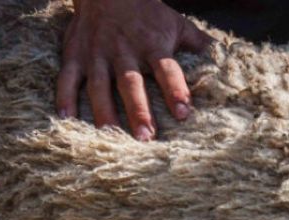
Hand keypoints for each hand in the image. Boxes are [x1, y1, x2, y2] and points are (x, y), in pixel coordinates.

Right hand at [57, 0, 210, 139]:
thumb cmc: (147, 12)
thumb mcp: (175, 23)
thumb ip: (197, 42)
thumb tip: (224, 56)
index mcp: (152, 45)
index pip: (167, 70)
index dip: (175, 90)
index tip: (183, 113)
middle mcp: (123, 50)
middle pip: (131, 83)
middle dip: (138, 111)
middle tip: (146, 137)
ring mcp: (96, 53)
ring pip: (99, 86)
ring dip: (104, 112)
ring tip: (109, 137)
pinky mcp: (74, 54)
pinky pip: (67, 78)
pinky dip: (64, 98)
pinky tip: (66, 120)